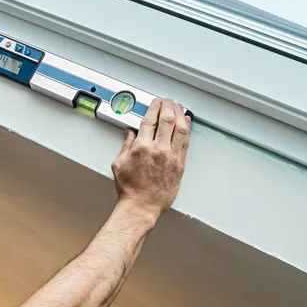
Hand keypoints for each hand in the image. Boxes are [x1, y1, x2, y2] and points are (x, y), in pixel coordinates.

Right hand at [111, 98, 190, 220]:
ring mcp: (171, 156)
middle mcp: (158, 150)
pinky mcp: (180, 164)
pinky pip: (186, 142)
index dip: (153, 108)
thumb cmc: (130, 188)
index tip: (155, 102)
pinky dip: (187, 129)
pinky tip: (186, 122)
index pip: (150, 120)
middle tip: (168, 101)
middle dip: (168, 106)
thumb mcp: (119, 163)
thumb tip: (130, 134)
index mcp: (141, 147)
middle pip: (167, 120)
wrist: (141, 205)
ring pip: (180, 128)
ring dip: (180, 114)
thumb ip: (126, 145)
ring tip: (179, 106)